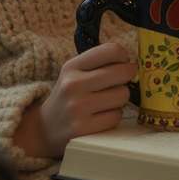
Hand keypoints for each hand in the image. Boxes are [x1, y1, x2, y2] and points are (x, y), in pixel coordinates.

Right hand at [14, 42, 135, 158]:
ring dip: (120, 99)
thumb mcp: (74, 74)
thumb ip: (99, 64)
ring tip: (107, 101)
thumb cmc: (68, 97)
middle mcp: (73, 84)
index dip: (124, 56)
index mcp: (72, 67)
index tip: (122, 63)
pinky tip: (101, 116)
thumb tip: (132, 63)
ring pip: (122, 95)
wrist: (45, 128)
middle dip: (127, 77)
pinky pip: (116, 116)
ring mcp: (78, 107)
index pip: (111, 51)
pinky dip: (113, 116)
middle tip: (120, 82)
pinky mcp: (84, 128)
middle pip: (122, 72)